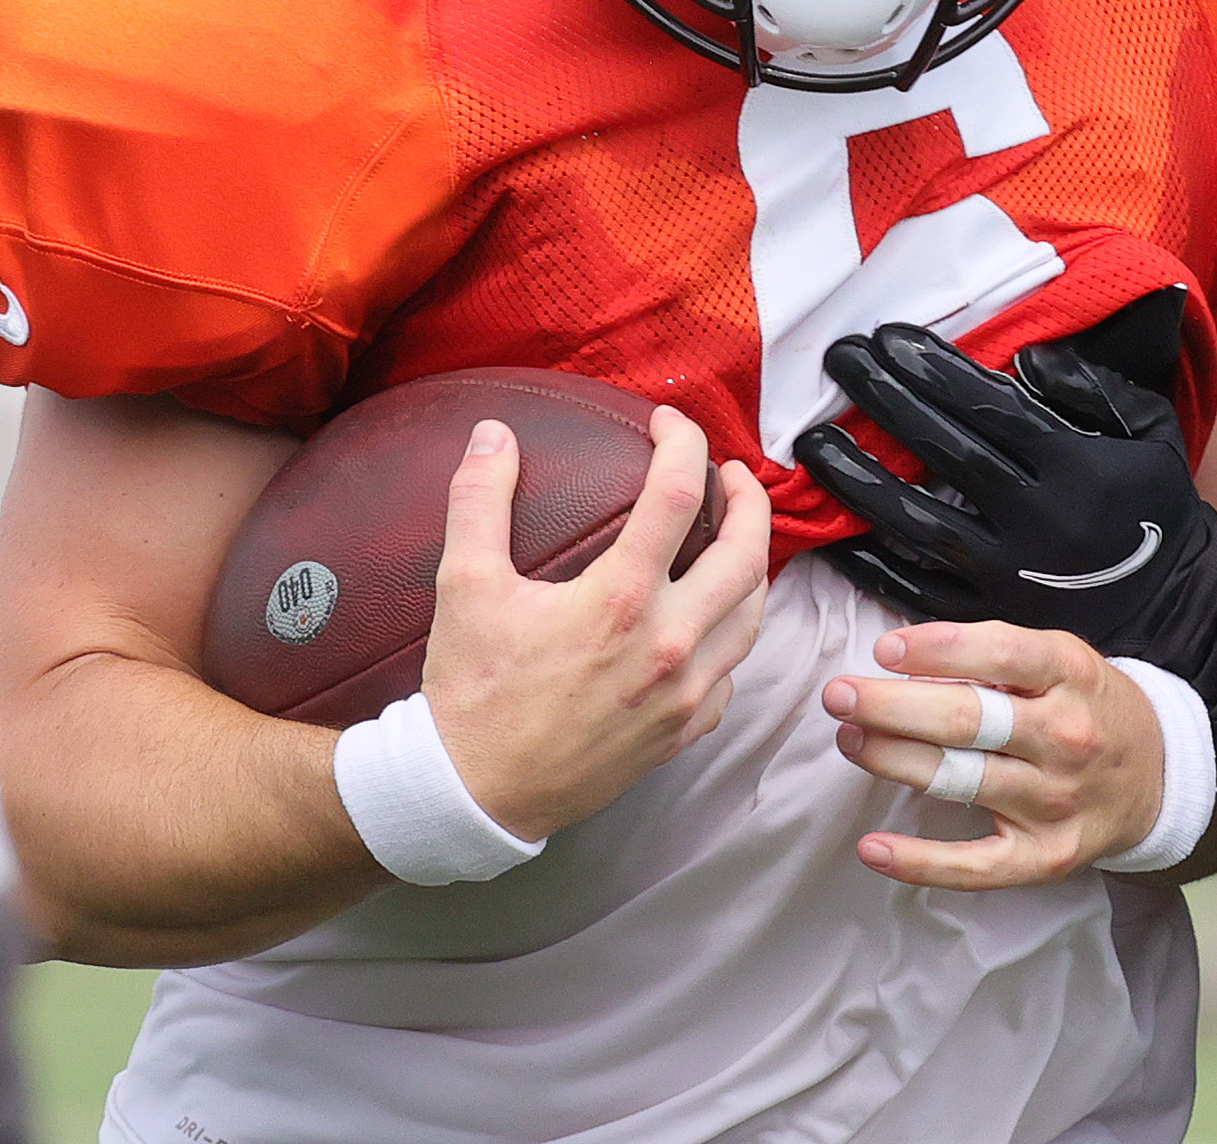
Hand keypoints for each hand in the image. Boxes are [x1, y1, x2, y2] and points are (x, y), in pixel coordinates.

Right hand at [422, 408, 770, 839]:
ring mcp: (683, 694)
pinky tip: (711, 621)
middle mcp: (668, 646)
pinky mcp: (680, 733)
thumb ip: (480, 500)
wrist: (472, 793)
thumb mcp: (464, 586)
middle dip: (749, 502)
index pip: (678, 495)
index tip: (668, 423)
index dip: (683, 443)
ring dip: (752, 567)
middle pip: (746, 555)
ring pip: (752, 616)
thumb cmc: (473, 691)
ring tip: (734, 538)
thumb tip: (495, 434)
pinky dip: (731, 636)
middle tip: (731, 475)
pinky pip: (731, 676)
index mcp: (621, 600)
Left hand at [796, 323, 1216, 650]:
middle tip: (838, 358)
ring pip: (919, 524)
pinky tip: (829, 532)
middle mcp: (1036, 520)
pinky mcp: (992, 619)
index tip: (888, 335)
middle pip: (946, 453)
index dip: (934, 369)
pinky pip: (920, 590)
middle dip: (886, 400)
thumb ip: (1094, 387)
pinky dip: (872, 562)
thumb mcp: (1150, 431)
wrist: (1181, 605)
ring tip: (811, 443)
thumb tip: (1028, 357)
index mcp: (1074, 466)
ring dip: (860, 480)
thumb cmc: (1155, 505)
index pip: (989, 407)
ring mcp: (1009, 575)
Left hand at [822, 621, 1163, 889]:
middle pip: (966, 720)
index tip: (884, 650)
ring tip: (850, 738)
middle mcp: (1064, 738)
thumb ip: (996, 655)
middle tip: (839, 695)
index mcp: (1069, 676)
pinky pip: (974, 865)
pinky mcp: (1044, 856)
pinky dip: (919, 862)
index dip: (936, 650)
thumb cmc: (1088, 706)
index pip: (999, 654)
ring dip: (893, 760)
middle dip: (892, 706)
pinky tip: (872, 847)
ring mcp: (1054, 801)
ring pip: (959, 780)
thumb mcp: (1061, 659)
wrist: (1158, 776)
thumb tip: (906, 655)